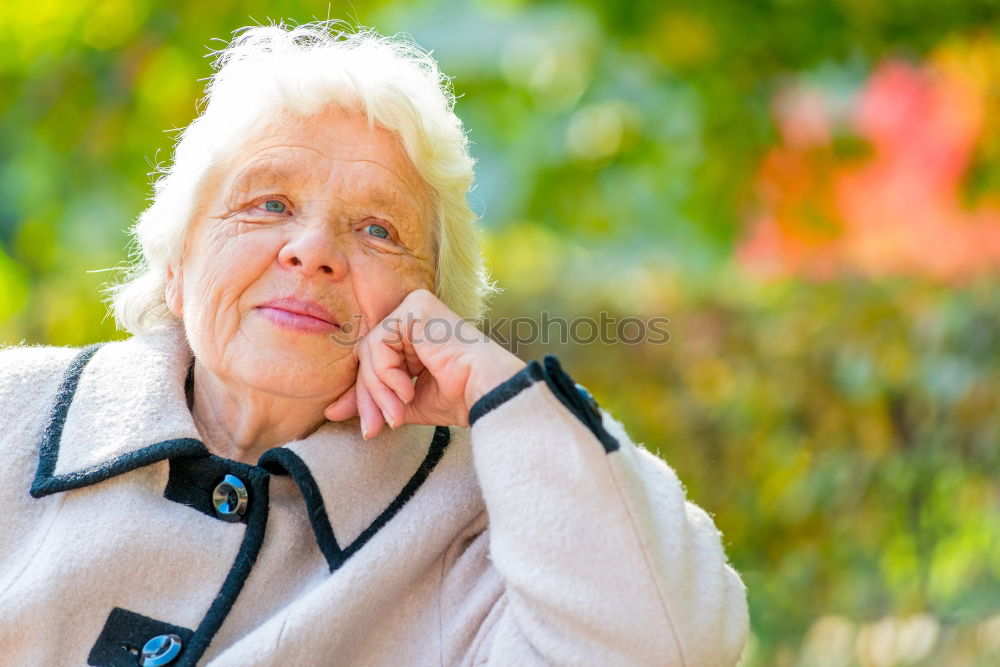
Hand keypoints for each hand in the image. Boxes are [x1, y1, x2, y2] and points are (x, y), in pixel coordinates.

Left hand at [323, 289, 525, 437]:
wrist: (487, 393)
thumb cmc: (458, 397)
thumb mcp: (405, 401)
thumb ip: (372, 399)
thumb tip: (331, 411)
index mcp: (415, 331)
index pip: (374, 359)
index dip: (366, 395)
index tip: (368, 428)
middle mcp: (413, 313)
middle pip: (367, 355)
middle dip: (369, 397)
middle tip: (375, 429)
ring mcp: (414, 307)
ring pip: (369, 352)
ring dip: (378, 390)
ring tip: (398, 413)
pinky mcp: (414, 308)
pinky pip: (379, 343)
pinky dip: (387, 374)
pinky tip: (409, 389)